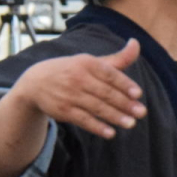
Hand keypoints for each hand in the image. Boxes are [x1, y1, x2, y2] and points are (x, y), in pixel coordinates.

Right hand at [10, 38, 146, 138]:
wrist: (35, 83)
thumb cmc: (72, 70)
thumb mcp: (91, 62)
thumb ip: (117, 58)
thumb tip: (136, 43)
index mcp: (87, 63)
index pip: (109, 74)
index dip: (124, 84)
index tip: (138, 94)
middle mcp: (77, 77)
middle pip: (105, 92)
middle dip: (124, 103)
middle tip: (141, 112)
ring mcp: (69, 95)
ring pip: (96, 107)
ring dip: (115, 116)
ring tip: (131, 123)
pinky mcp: (63, 111)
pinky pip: (83, 120)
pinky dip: (97, 127)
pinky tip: (111, 133)